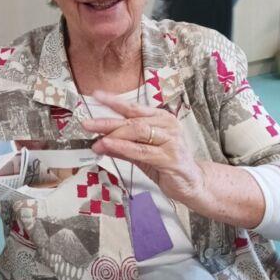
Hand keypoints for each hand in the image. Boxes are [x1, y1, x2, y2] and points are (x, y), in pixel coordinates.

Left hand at [81, 90, 204, 207]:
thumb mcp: (141, 154)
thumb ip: (122, 147)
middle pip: (133, 120)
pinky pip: (142, 150)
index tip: (96, 96)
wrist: (192, 183)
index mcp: (161, 118)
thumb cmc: (168, 165)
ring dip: (114, 135)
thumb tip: (98, 142)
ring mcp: (171, 140)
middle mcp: (168, 125)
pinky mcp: (170, 157)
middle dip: (107, 122)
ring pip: (137, 132)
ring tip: (96, 138)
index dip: (114, 101)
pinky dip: (123, 147)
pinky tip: (109, 146)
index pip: (133, 107)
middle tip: (87, 124)